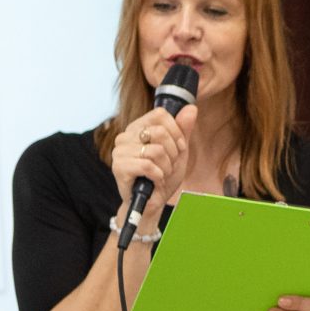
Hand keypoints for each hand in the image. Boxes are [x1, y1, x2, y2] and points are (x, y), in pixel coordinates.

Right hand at [109, 101, 196, 234]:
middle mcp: (125, 136)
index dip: (176, 132)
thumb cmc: (163, 176)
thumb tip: (191, 108)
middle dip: (173, 152)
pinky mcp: (119, 167)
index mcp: (138, 127)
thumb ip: (184, 130)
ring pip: (156, 150)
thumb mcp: (179, 152)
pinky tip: (155, 180)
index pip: (160, 114)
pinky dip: (158, 175)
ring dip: (166, 167)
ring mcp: (119, 151)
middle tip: (168, 165)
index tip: (179, 148)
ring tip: (160, 174)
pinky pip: (148, 165)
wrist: (152, 203)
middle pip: (159, 132)